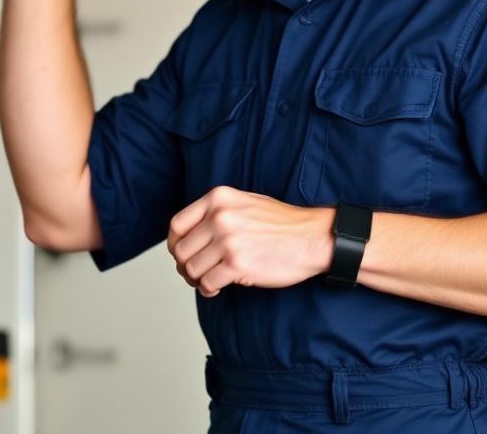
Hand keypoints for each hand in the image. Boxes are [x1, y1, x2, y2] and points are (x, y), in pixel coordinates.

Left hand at [167, 186, 335, 297]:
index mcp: (218, 198)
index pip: (177, 224)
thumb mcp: (243, 203)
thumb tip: (188, 236)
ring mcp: (228, 240)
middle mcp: (220, 216)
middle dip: (184, 266)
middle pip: (181, 249)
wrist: (312, 237)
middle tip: (195, 273)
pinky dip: (209, 289)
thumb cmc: (281, 223)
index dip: (174, 244)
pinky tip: (218, 287)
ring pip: (191, 268)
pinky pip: (208, 282)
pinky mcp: (238, 264)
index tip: (181, 254)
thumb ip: (215, 213)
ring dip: (196, 279)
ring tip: (209, 280)